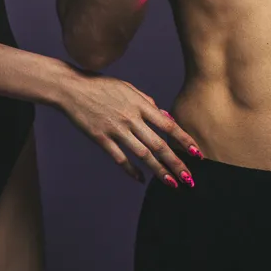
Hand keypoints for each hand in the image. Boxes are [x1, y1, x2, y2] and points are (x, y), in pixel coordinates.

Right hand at [58, 69, 202, 187]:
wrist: (73, 88)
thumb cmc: (102, 86)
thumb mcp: (129, 88)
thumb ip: (148, 103)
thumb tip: (166, 119)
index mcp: (140, 105)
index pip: (168, 126)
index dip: (184, 140)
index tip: (197, 153)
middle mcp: (131, 118)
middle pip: (158, 144)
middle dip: (176, 163)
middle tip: (189, 178)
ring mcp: (115, 129)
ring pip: (142, 154)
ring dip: (158, 171)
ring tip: (171, 183)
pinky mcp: (101, 138)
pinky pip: (120, 158)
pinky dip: (131, 170)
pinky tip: (141, 180)